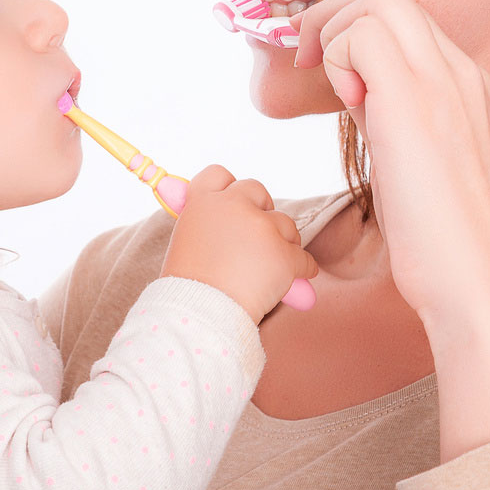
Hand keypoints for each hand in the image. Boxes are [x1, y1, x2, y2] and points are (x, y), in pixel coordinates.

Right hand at [159, 164, 320, 322]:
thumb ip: (204, 223)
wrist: (202, 315)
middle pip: (257, 191)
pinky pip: (304, 259)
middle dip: (262, 212)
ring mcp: (261, 228)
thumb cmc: (189, 288)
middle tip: (259, 238)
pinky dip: (302, 270)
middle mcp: (233, 205)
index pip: (218, 174)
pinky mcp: (283, 254)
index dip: (229, 188)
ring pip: (285, 225)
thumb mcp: (186, 243)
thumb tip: (215, 221)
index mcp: (203, 202)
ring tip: (271, 269)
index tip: (236, 204)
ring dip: (283, 243)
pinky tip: (295, 281)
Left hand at [292, 0, 489, 326]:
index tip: (320, 68)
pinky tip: (346, 109)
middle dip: (331, 16)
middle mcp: (462, 71)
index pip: (403, 16)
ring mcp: (444, 81)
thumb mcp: (421, 160)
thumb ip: (394, 116)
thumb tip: (355, 91)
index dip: (349, 29)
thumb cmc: (444, 242)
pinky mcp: (417, 102)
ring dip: (334, 36)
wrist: (477, 286)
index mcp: (468, 83)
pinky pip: (363, 35)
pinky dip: (338, 59)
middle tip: (304, 63)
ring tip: (333, 94)